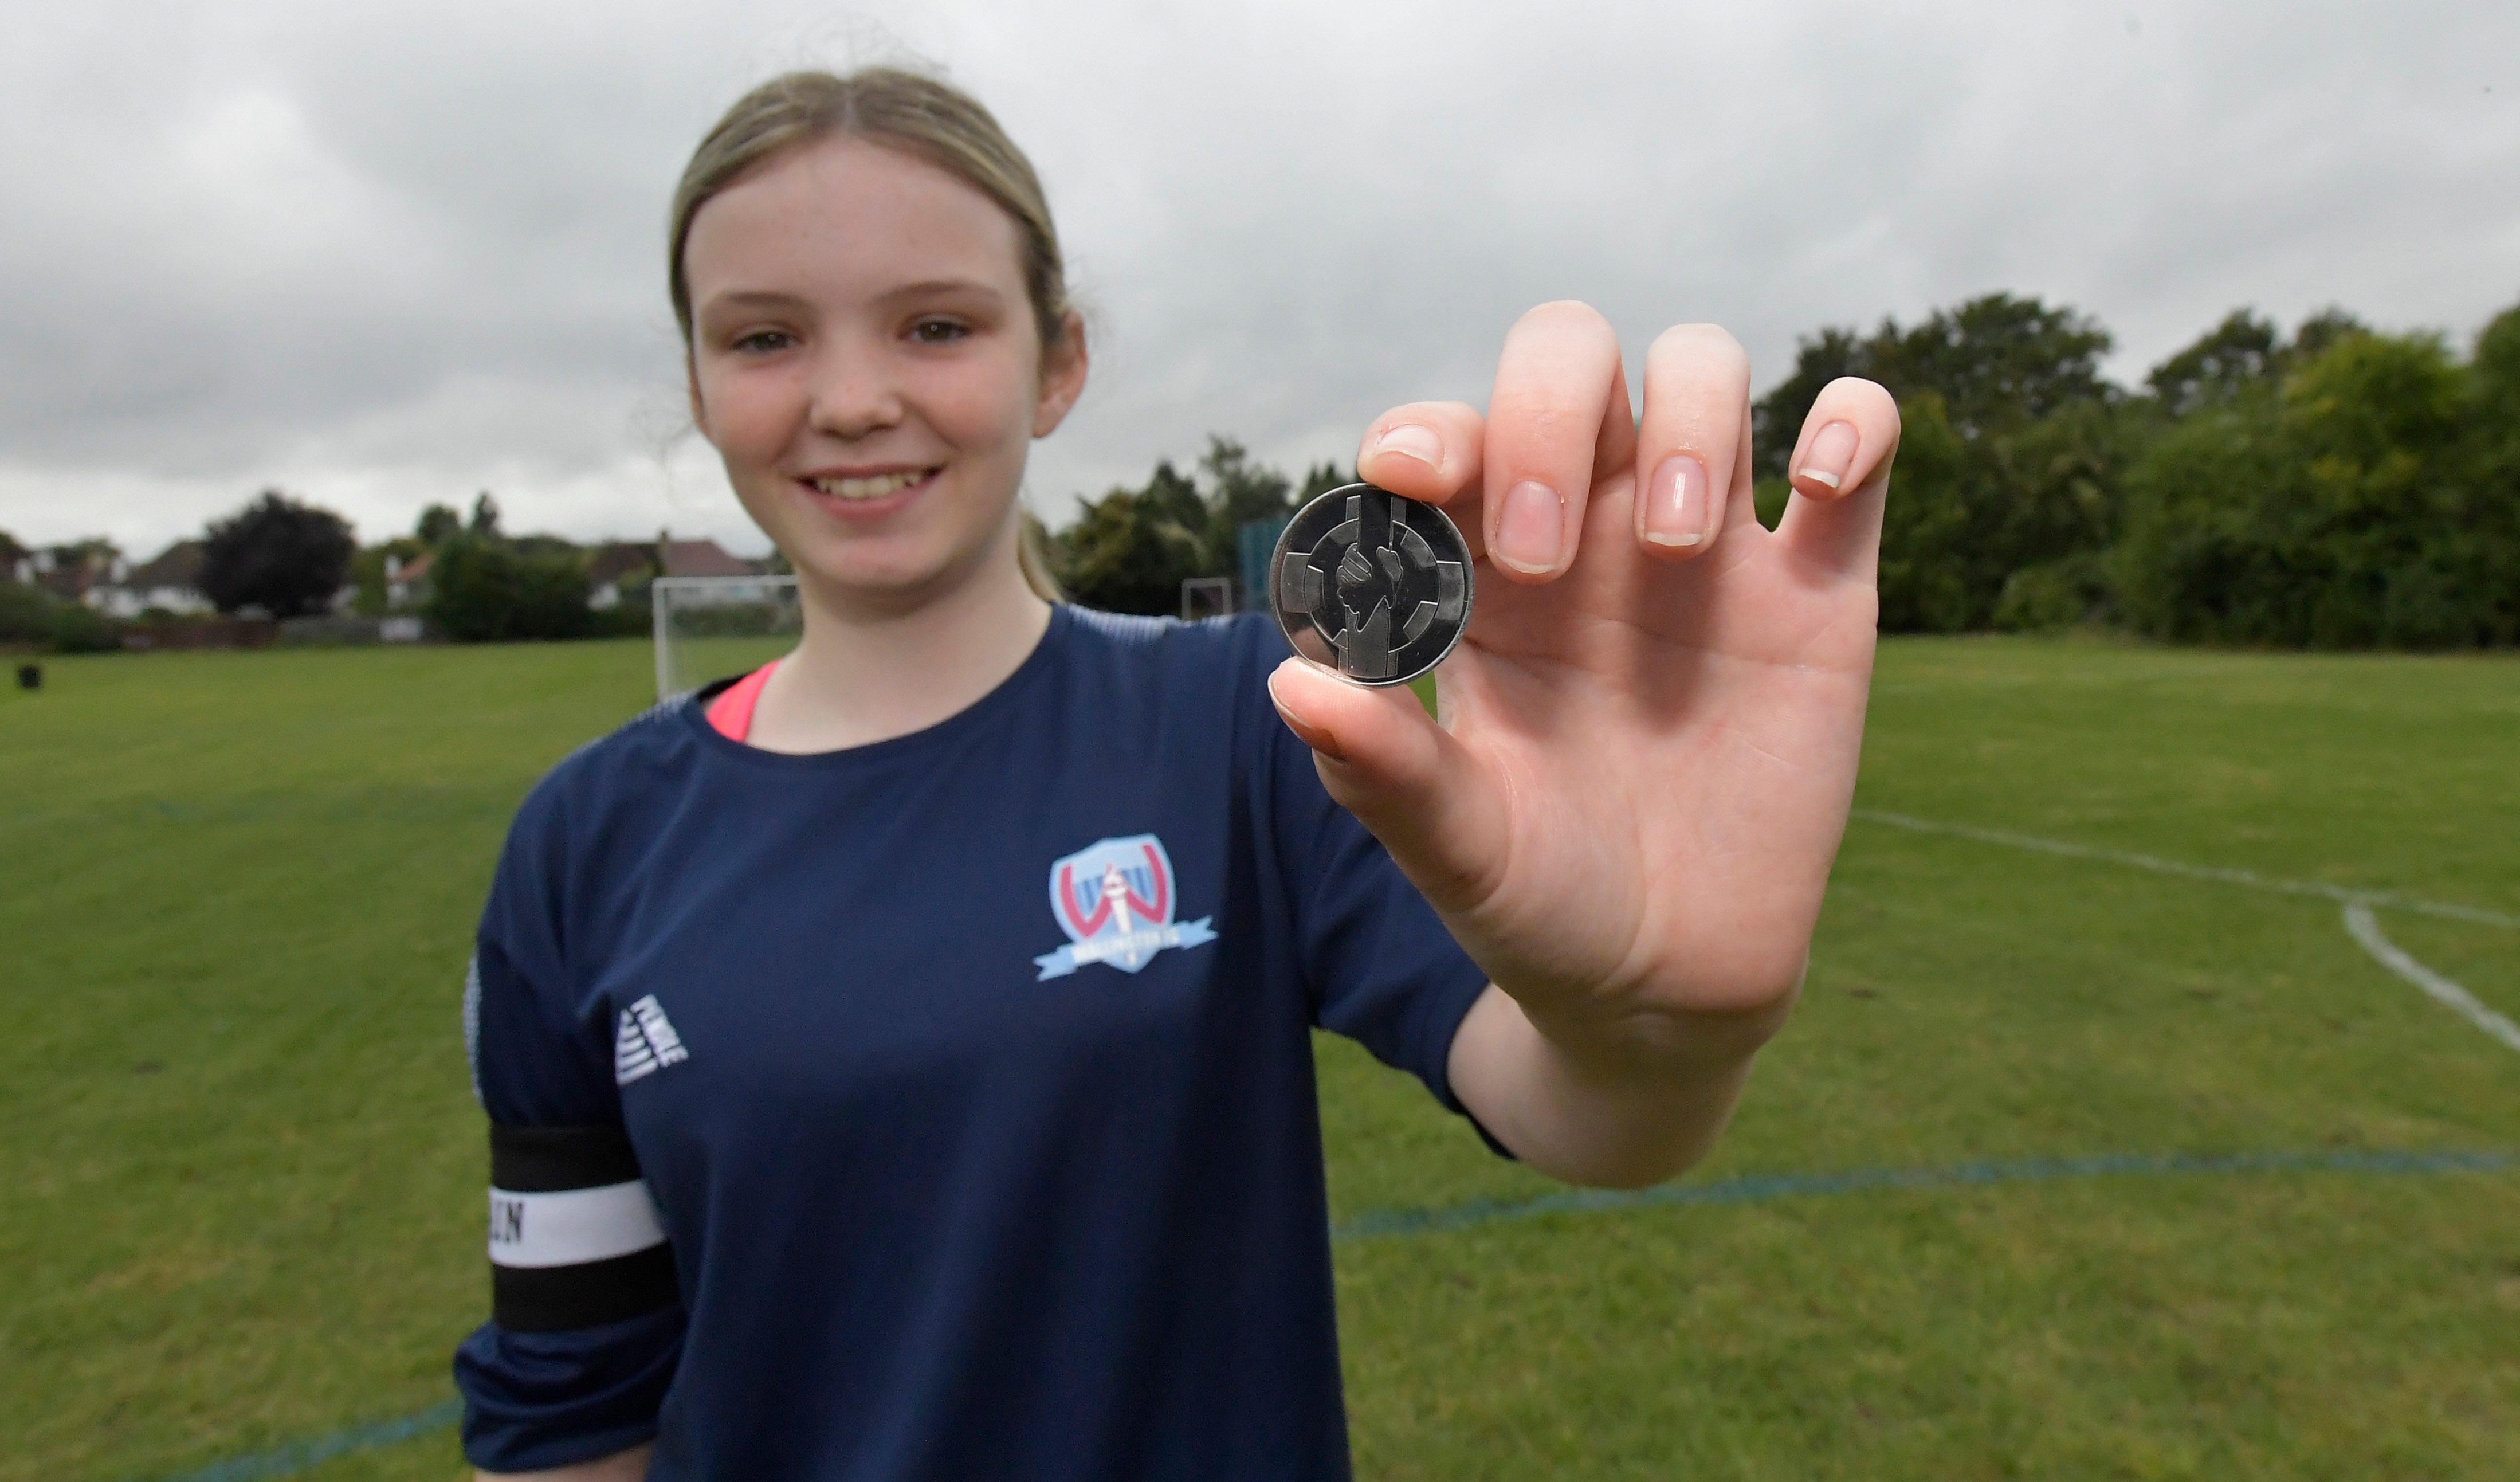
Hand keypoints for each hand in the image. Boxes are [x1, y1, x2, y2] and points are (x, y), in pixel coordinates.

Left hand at [1269, 302, 1896, 1067]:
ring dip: (1688, 418)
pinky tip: (1817, 481)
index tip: (1416, 486)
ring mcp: (1708, 549)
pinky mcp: (1818, 590)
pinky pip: (1855, 448)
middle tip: (1544, 557)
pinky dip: (1850, 422)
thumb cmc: (1537, 899)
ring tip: (1672, 549)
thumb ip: (1380, 768)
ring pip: (1704, 372)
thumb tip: (1292, 682)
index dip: (1425, 433)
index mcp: (1481, 575)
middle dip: (1547, 415)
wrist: (1664, 984)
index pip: (1445, 441)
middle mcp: (1589, 532)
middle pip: (1569, 359)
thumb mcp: (1454, 849)